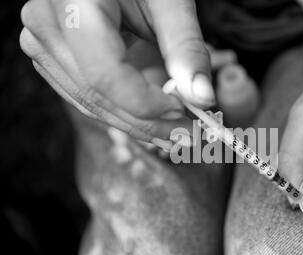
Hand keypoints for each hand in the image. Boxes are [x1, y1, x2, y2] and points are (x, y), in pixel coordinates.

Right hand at [20, 0, 213, 143]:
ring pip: (92, 103)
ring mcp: (44, 44)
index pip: (106, 76)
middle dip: (149, 123)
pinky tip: (152, 120)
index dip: (146, 105)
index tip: (183, 113)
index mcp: (73, 2)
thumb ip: (185, 48)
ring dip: (137, 123)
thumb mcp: (169, 2)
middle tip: (188, 135)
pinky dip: (122, 110)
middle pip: (99, 96)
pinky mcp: (52, 57)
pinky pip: (86, 96)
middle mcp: (47, 26)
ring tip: (175, 132)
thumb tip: (201, 99)